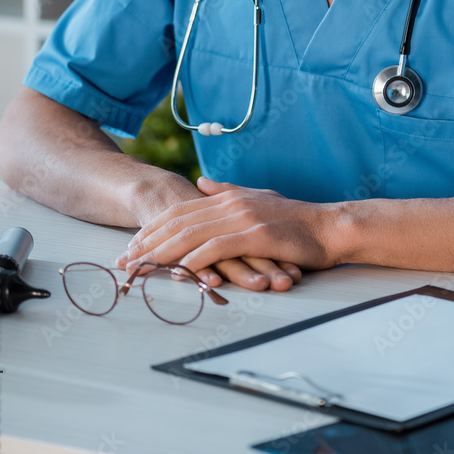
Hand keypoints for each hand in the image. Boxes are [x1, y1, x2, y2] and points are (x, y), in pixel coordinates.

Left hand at [121, 178, 343, 285]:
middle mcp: (231, 203)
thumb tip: (200, 182)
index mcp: (228, 196)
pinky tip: (178, 271)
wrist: (330, 227)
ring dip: (161, 253)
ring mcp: (242, 218)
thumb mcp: (257, 198)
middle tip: (123, 260)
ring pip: (191, 235)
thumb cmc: (297, 220)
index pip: (179, 211)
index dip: (152, 228)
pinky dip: (195, 260)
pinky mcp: (256, 235)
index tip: (132, 245)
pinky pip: (217, 248)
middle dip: (147, 242)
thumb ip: (227, 190)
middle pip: (178, 222)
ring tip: (140, 268)